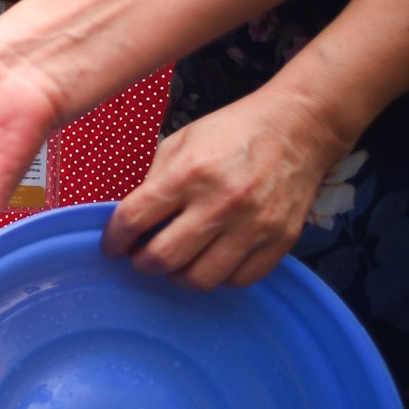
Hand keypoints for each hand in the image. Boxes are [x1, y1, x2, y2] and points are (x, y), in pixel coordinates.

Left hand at [100, 87, 349, 288]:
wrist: (297, 128)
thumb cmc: (231, 132)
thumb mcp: (179, 143)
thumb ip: (153, 184)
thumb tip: (131, 223)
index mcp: (188, 174)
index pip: (133, 219)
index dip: (113, 240)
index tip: (111, 246)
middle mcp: (221, 203)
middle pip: (163, 258)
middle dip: (141, 264)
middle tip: (140, 258)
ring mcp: (254, 226)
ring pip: (200, 279)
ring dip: (177, 276)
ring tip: (175, 263)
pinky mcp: (280, 241)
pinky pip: (238, 280)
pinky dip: (217, 278)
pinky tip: (209, 261)